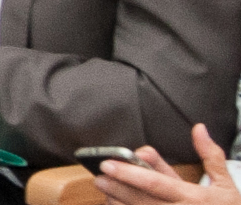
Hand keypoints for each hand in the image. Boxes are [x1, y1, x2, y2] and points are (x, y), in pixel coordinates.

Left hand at [94, 125, 236, 202]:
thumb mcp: (226, 185)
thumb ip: (211, 157)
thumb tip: (198, 128)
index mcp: (193, 198)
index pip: (157, 183)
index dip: (130, 174)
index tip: (108, 163)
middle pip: (142, 201)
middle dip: (118, 188)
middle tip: (99, 177)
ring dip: (119, 204)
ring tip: (105, 192)